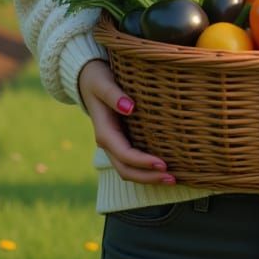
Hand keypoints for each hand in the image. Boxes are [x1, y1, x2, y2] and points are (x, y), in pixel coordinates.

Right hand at [77, 58, 175, 184]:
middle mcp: (108, 143)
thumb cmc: (97, 79)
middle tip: (172, 179)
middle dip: (148, 177)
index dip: (143, 162)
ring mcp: (114, 144)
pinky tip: (163, 168)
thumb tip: (129, 107)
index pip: (125, 154)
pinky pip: (132, 162)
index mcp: (104, 132)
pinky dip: (146, 169)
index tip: (163, 164)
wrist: (85, 79)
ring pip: (128, 170)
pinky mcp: (121, 141)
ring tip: (172, 179)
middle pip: (126, 170)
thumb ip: (114, 95)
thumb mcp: (102, 83)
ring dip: (148, 177)